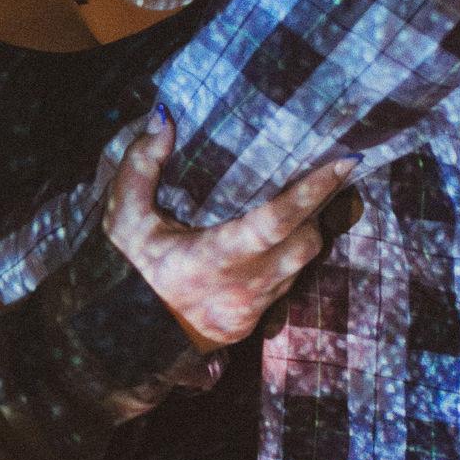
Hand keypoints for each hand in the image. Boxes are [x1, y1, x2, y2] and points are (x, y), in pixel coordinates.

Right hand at [103, 105, 356, 351]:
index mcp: (209, 261)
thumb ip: (141, 164)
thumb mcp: (123, 216)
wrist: (116, 342)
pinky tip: (276, 237)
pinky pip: (284, 285)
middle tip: (328, 173)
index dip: (312, 191)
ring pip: (299, 267)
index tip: (343, 163)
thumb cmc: (120, 273)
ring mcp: (247, 313)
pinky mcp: (247, 325)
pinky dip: (286, 258)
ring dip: (305, 234)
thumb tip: (163, 117)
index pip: (275, 222)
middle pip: (304, 244)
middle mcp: (238, 291)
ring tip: (308, 199)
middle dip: (317, 210)